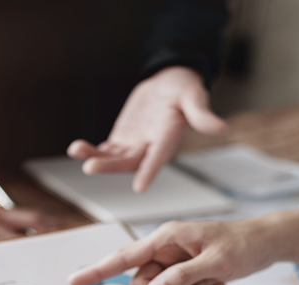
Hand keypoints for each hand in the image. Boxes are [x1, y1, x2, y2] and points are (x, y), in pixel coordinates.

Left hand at [67, 66, 226, 192]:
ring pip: (112, 158)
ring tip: (77, 150)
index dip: (149, 171)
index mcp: (167, 140)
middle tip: (90, 166)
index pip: (158, 158)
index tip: (140, 186)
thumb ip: (202, 113)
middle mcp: (149, 148)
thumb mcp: (194, 95)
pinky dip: (90, 150)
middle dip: (109, 165)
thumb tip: (221, 127)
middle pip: (128, 162)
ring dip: (94, 158)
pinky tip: (76, 149)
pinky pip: (104, 150)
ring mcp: (134, 146)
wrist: (169, 84)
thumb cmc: (184, 89)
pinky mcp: (122, 140)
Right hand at [68, 210, 298, 284]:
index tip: (75, 281)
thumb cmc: (243, 244)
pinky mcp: (184, 276)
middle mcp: (165, 251)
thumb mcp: (215, 263)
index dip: (98, 270)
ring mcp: (174, 265)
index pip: (124, 257)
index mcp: (166, 239)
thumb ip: (182, 278)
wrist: (265, 244)